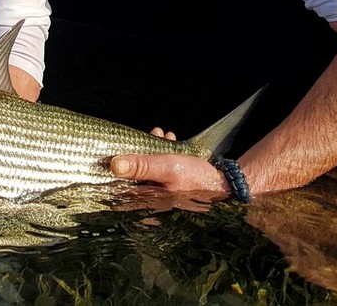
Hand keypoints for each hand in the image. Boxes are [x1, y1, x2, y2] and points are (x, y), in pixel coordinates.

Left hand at [109, 127, 228, 194]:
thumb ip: (141, 166)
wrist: (224, 184)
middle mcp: (150, 201)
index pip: (119, 189)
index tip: (112, 151)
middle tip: (143, 137)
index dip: (114, 169)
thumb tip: (114, 164)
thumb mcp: (166, 168)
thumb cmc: (195, 179)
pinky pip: (159, 168)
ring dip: (151, 149)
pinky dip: (162, 153)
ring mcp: (160, 194)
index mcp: (145, 202)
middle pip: (131, 176)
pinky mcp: (169, 186)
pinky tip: (170, 140)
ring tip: (160, 134)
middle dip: (137, 153)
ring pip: (146, 169)